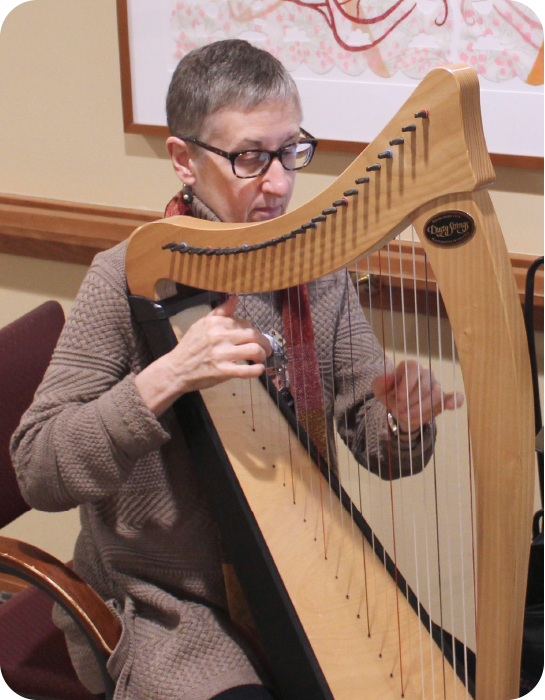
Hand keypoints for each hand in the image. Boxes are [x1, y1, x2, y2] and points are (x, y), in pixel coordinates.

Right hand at [135, 295, 271, 415]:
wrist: (176, 369)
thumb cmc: (190, 347)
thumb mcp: (201, 324)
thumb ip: (220, 312)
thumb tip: (235, 298)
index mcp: (216, 323)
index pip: (245, 323)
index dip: (253, 331)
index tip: (254, 338)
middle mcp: (220, 336)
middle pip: (253, 335)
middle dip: (264, 343)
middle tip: (266, 349)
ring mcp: (222, 354)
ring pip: (255, 350)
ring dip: (263, 355)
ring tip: (261, 359)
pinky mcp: (223, 371)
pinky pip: (247, 370)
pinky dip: (257, 370)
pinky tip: (258, 369)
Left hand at [370, 359, 463, 436]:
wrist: (398, 407)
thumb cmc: (389, 393)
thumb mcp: (378, 388)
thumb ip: (380, 382)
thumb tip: (389, 376)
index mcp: (410, 366)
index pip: (413, 369)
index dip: (407, 384)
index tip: (399, 398)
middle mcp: (425, 373)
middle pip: (423, 386)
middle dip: (410, 401)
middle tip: (398, 411)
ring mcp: (436, 385)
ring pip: (435, 395)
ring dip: (421, 409)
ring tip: (406, 416)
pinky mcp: (443, 398)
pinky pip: (455, 396)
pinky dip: (455, 400)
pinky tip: (450, 406)